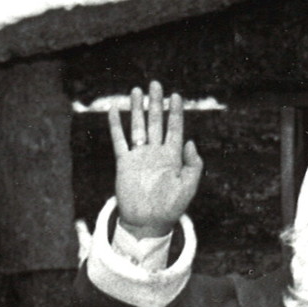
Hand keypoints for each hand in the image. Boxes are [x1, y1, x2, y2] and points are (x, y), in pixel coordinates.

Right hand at [110, 81, 202, 238]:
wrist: (148, 222)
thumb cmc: (170, 208)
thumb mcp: (188, 187)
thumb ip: (193, 165)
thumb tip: (190, 141)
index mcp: (173, 157)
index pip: (175, 129)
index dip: (176, 113)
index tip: (177, 96)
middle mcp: (156, 153)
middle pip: (156, 122)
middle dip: (156, 103)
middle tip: (156, 84)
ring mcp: (140, 156)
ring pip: (138, 126)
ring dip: (137, 109)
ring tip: (137, 91)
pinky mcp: (124, 162)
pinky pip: (119, 140)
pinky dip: (116, 125)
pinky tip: (114, 110)